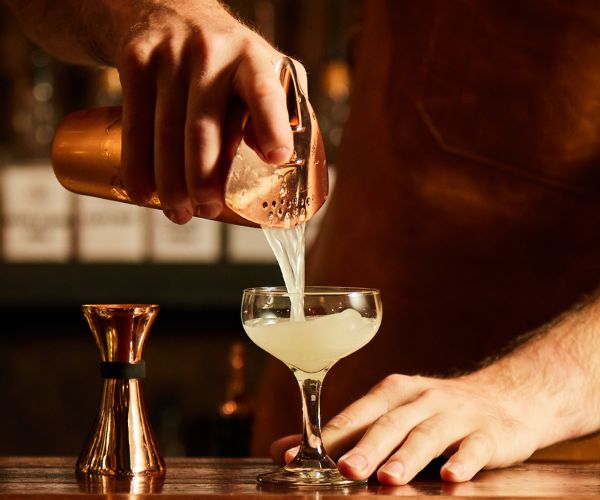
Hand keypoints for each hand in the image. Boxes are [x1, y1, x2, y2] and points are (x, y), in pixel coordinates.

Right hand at [106, 0, 299, 222]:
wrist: (167, 8)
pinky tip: (144, 193)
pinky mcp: (136, 62)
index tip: (277, 158)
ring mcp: (169, 56)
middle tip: (206, 211)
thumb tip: (274, 160)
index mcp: (252, 58)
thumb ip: (278, 107)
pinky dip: (138, 166)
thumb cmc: (224, 56)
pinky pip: (135, 124)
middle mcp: (211, 53)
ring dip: (170, 183)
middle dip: (204, 179)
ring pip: (166, 132)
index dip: (271, 125)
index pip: (264, 91)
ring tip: (179, 213)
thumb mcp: (259, 67)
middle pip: (204, 128)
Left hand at [271, 373, 539, 484]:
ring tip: (388, 478)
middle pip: (389, 423)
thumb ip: (343, 433)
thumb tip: (282, 450)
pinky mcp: (488, 433)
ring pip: (428, 435)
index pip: (356, 414)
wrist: (505, 395)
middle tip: (344, 470)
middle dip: (366, 447)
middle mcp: (421, 399)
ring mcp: (455, 415)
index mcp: (393, 392)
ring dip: (407, 456)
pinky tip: (452, 476)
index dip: (328, 437)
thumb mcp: (390, 412)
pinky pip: (475, 448)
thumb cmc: (435, 409)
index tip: (297, 458)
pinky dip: (463, 461)